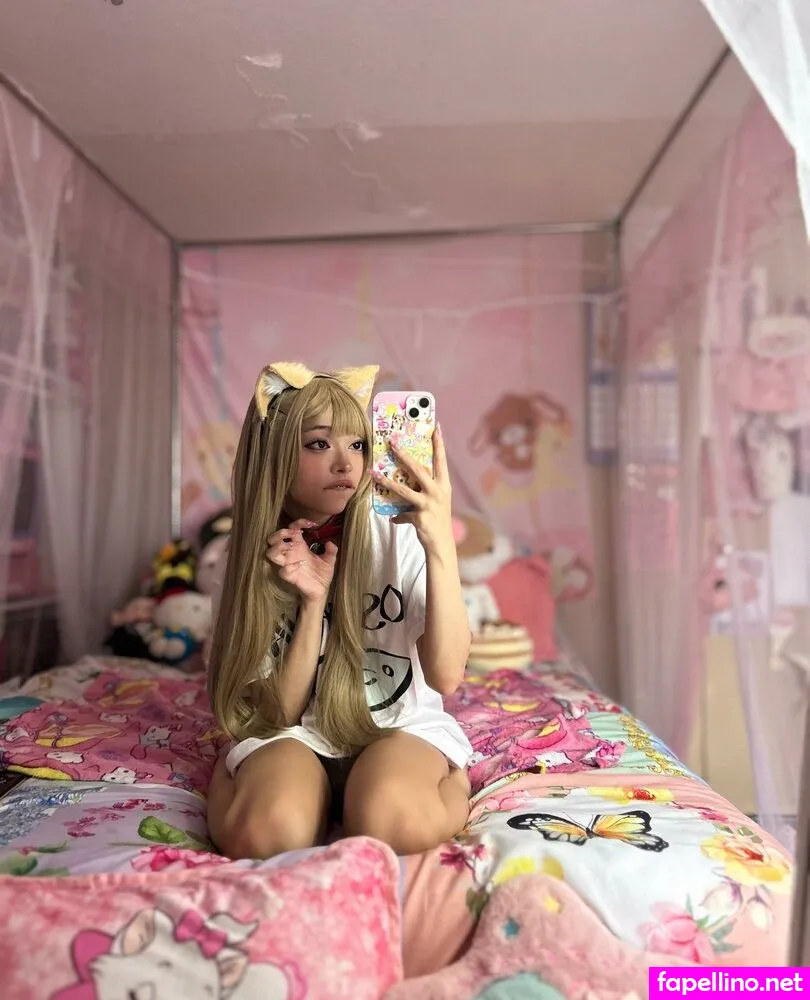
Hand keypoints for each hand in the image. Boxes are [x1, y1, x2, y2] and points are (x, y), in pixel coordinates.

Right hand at [266, 519, 336, 605]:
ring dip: (280, 546)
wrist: (321, 590)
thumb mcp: (329, 560)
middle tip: (294, 535)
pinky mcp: (289, 576)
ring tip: (293, 546)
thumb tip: (330, 542)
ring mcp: (288, 564)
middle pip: (272, 538)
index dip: (299, 522)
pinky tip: (300, 564)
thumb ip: (331, 550)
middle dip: (280, 533)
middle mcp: (290, 553)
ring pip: (271, 553)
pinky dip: (290, 567)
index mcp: (299, 546)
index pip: (292, 528)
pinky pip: (282, 571)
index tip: (312, 524)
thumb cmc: (321, 574)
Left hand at [371, 426, 453, 554]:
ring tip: (374, 473)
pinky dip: (397, 517)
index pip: (441, 460)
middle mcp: (437, 492)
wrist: (442, 543)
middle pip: (418, 468)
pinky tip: (393, 519)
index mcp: (443, 485)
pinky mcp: (419, 517)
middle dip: (403, 454)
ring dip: (386, 481)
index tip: (436, 427)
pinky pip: (402, 514)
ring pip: (403, 489)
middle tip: (392, 442)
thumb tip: (408, 479)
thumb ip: (425, 490)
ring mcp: (428, 504)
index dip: (439, 444)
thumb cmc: (438, 520)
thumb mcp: (436, 501)